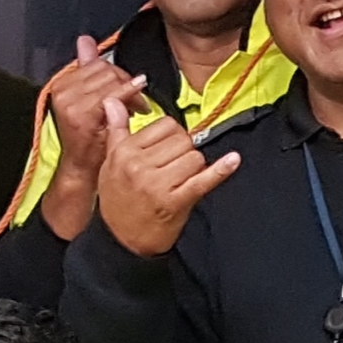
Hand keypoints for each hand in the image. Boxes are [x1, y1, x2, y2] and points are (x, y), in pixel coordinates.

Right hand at [49, 35, 149, 179]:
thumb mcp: (87, 100)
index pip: (96, 64)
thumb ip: (87, 69)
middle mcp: (62, 91)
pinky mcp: (81, 115)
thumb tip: (85, 40)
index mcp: (62, 84)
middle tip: (137, 101)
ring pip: (111, 80)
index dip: (118, 74)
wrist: (81, 168)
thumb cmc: (88, 138)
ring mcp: (70, 103)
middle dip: (125, 82)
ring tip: (136, 108)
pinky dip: (129, 97)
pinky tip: (138, 106)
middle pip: (105, 70)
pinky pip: (113, 95)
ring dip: (130, 92)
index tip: (130, 87)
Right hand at [93, 98, 239, 256]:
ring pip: (195, 157)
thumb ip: (117, 131)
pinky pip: (203, 180)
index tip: (167, 149)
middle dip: (184, 152)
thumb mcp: (110, 164)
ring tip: (180, 181)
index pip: (165, 126)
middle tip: (173, 169)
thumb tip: (113, 101)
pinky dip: (221, 171)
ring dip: (194, 168)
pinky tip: (233, 161)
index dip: (172, 136)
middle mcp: (140, 166)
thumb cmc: (117, 201)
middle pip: (182, 140)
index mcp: (124, 152)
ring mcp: (158, 184)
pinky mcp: (176, 202)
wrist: (121, 241)